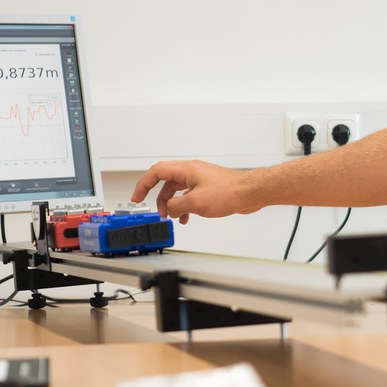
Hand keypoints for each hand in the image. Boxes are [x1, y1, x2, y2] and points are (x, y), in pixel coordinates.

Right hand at [131, 160, 258, 224]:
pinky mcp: (207, 187)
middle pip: (165, 181)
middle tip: (156, 211)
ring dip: (171, 204)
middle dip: (158, 197)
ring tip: (172, 217)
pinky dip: (183, 206)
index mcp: (186, 169)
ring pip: (177, 190)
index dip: (143, 184)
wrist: (249, 192)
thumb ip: (176, 205)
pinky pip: (188, 195)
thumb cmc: (229, 192)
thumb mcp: (196, 202)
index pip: (156, 172)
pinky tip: (186, 217)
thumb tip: (167, 208)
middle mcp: (191, 171)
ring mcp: (199, 178)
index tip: (137, 197)